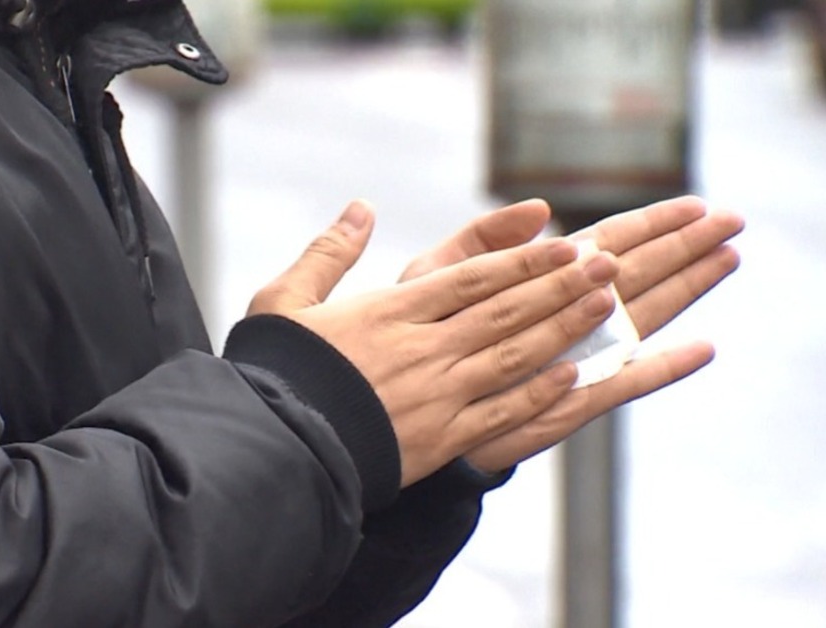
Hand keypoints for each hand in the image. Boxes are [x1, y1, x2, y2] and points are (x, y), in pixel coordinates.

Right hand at [249, 201, 621, 486]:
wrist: (271, 446)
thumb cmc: (274, 371)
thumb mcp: (284, 299)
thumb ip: (328, 252)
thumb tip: (361, 207)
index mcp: (388, 312)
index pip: (470, 278)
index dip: (522, 259)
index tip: (565, 241)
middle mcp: (421, 349)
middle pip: (504, 310)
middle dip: (559, 283)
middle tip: (607, 261)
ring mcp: (436, 395)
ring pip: (512, 354)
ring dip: (563, 326)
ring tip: (606, 302)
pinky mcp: (438, 438)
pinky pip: (501, 412)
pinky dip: (540, 391)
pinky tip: (574, 374)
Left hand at [397, 196, 744, 471]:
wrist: (402, 406)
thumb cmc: (418, 336)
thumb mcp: (440, 276)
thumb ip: (484, 241)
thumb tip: (539, 207)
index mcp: (537, 284)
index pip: (604, 246)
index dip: (648, 224)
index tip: (694, 203)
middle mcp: (563, 320)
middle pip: (635, 275)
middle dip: (682, 247)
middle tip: (733, 220)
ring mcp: (571, 358)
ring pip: (637, 320)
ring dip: (683, 290)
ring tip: (726, 259)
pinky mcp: (564, 402)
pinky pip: (617, 385)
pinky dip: (657, 370)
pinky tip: (698, 350)